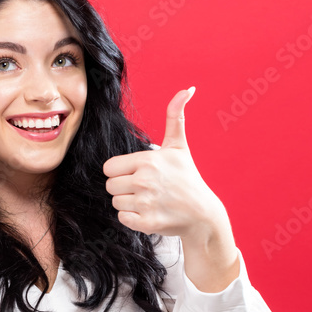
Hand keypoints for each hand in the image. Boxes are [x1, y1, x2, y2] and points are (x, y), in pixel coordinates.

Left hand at [103, 87, 229, 242]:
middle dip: (124, 188)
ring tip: (149, 200)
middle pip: (110, 185)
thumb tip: (188, 89)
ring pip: (115, 202)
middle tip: (145, 188)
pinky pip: (122, 218)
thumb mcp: (179, 146)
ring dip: (128, 203)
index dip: (121, 171)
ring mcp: (145, 203)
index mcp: (147, 160)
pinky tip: (149, 212)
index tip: (138, 173)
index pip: (109, 167)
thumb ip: (175, 116)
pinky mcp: (146, 222)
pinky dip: (133, 218)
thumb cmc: (187, 178)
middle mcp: (144, 181)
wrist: (202, 214)